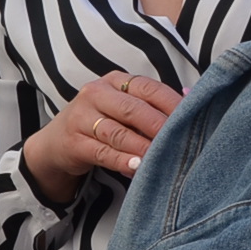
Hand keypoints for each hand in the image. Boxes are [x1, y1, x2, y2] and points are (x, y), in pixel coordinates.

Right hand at [21, 71, 184, 202]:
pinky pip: (103, 152)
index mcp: (115, 81)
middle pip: (133, 110)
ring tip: (162, 158)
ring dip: (143, 147)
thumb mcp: (124, 108)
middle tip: (180, 142)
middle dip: (159, 127)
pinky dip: (123, 161)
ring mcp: (81, 117)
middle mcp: (96, 94)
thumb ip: (153, 106)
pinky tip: (138, 168)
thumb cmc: (103, 122)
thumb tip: (191, 101)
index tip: (193, 119)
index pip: (149, 88)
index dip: (172, 103)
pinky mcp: (73, 142)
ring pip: (118, 133)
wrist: (57, 142)